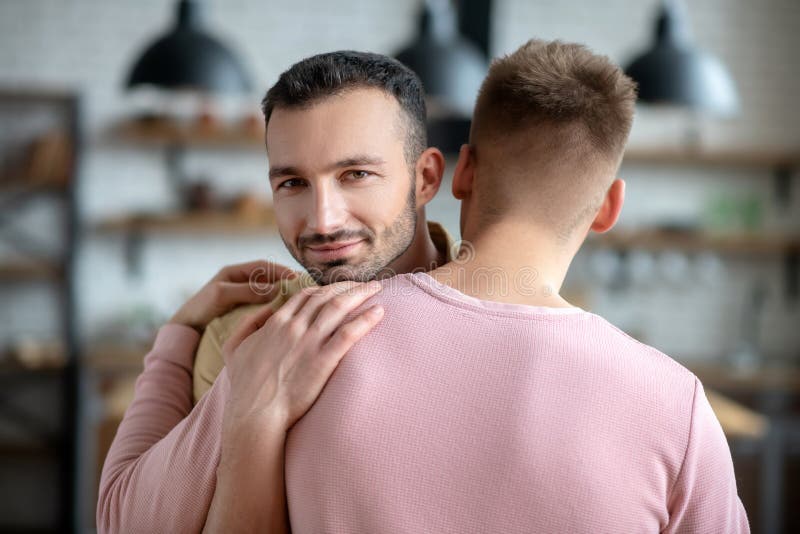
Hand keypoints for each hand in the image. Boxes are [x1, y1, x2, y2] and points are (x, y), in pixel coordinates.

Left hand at [168, 259, 297, 333]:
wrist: (187, 327)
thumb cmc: (201, 308)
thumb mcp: (223, 295)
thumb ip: (249, 291)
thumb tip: (277, 289)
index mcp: (235, 272)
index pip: (264, 266)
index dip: (281, 270)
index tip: (297, 278)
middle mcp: (241, 281)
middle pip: (269, 277)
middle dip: (286, 281)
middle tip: (304, 289)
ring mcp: (243, 295)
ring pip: (268, 291)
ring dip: (282, 294)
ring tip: (298, 301)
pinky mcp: (244, 308)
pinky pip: (263, 303)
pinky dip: (274, 305)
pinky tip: (283, 312)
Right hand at [221, 280, 384, 434]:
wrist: (255, 413)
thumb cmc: (245, 386)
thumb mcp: (234, 348)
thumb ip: (247, 324)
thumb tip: (267, 310)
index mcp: (276, 322)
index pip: (306, 295)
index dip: (326, 288)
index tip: (340, 288)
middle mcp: (295, 326)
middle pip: (327, 295)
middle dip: (348, 285)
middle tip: (366, 284)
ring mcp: (309, 343)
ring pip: (339, 307)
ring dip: (361, 293)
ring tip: (378, 288)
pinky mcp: (323, 361)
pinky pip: (349, 333)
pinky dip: (365, 319)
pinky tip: (379, 312)